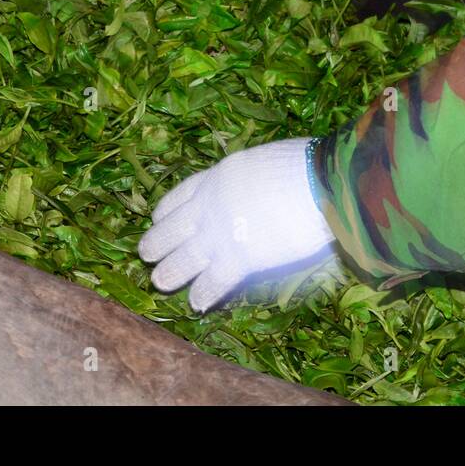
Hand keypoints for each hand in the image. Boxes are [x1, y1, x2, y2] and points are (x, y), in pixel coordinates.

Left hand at [138, 138, 336, 311]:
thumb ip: (251, 181)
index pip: (182, 194)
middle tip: (146, 253)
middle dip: (158, 241)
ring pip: (183, 257)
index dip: (167, 210)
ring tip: (160, 281)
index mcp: (219, 177)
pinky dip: (204, 294)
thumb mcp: (264, 162)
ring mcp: (220, 233)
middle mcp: (211, 205)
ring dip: (170, 271)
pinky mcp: (238, 259)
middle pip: (173, 227)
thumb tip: (260, 190)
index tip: (158, 217)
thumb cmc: (303, 166)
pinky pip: (213, 281)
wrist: (317, 180)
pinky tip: (197, 303)